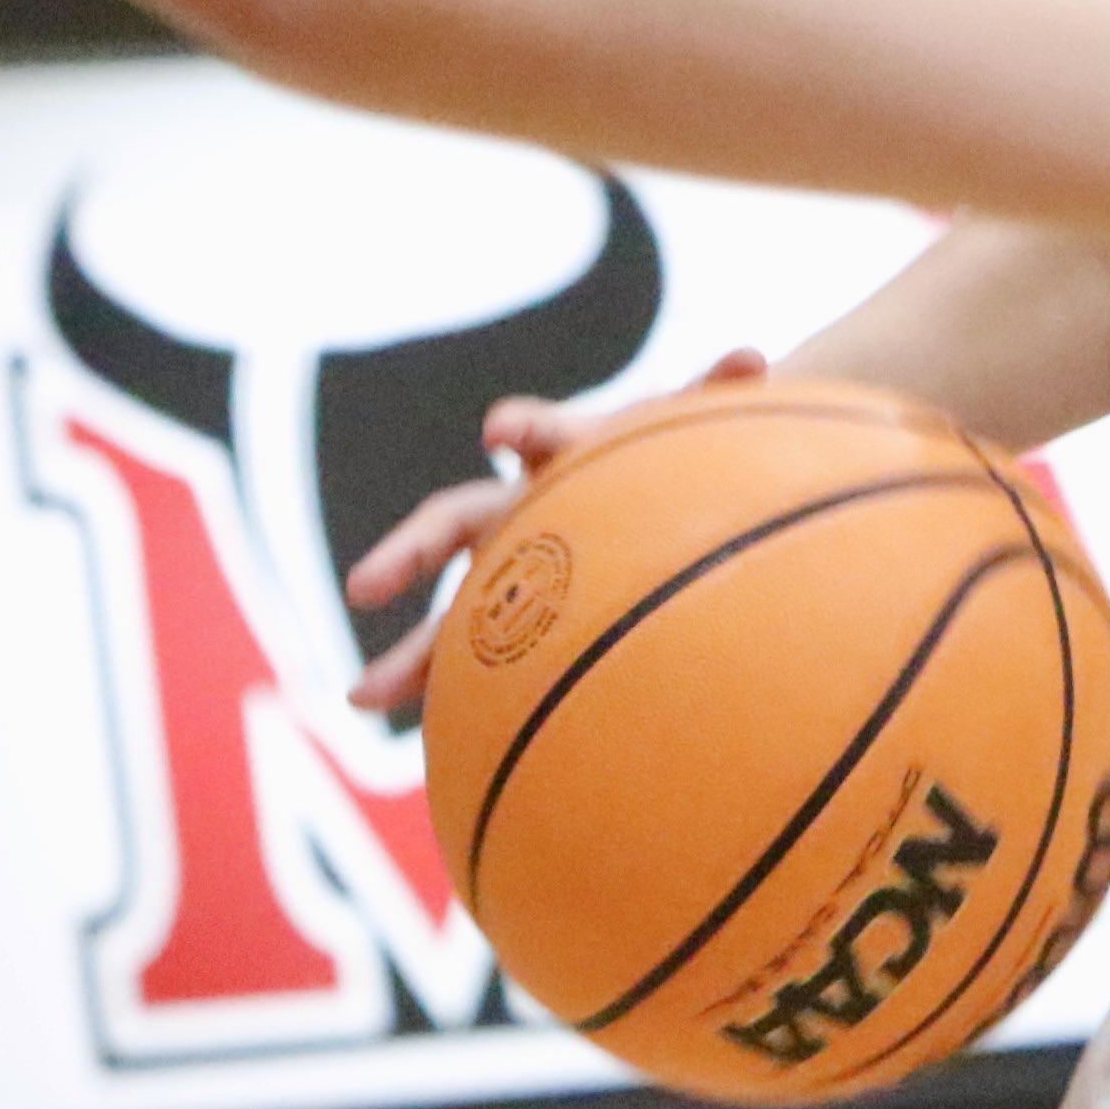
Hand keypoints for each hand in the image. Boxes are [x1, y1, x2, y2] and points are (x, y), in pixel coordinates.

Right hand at [341, 349, 764, 718]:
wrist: (659, 497)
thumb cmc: (672, 458)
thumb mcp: (692, 429)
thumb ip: (714, 394)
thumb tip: (751, 354)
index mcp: (563, 456)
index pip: (540, 435)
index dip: (527, 429)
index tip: (503, 432)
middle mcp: (516, 514)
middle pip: (454, 524)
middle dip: (411, 553)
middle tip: (365, 583)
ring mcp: (506, 573)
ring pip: (451, 621)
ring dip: (409, 661)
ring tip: (358, 696)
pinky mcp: (513, 628)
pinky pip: (478, 674)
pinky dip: (450, 703)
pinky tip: (432, 753)